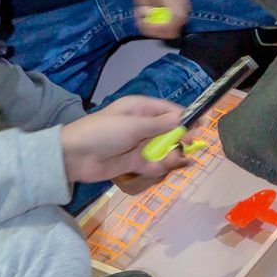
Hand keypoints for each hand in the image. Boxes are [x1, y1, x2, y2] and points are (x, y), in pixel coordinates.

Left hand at [61, 94, 192, 183]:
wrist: (75, 156)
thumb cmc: (103, 132)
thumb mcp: (133, 125)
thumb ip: (160, 125)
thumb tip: (184, 119)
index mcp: (140, 109)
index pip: (170, 111)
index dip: (186, 118)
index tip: (201, 126)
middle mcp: (143, 125)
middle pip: (171, 131)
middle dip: (181, 139)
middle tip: (189, 146)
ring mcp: (139, 145)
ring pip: (165, 149)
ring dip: (171, 155)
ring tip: (171, 160)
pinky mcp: (135, 163)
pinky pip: (154, 164)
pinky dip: (160, 167)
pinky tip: (162, 168)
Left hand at [132, 0, 188, 39]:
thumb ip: (145, 13)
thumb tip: (145, 21)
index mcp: (176, 14)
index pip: (163, 33)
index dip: (150, 28)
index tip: (141, 18)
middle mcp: (184, 14)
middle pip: (168, 32)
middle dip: (153, 27)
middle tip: (143, 15)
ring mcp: (184, 9)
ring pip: (170, 26)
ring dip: (157, 22)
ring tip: (146, 9)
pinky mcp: (182, 4)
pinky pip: (172, 18)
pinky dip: (161, 15)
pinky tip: (153, 6)